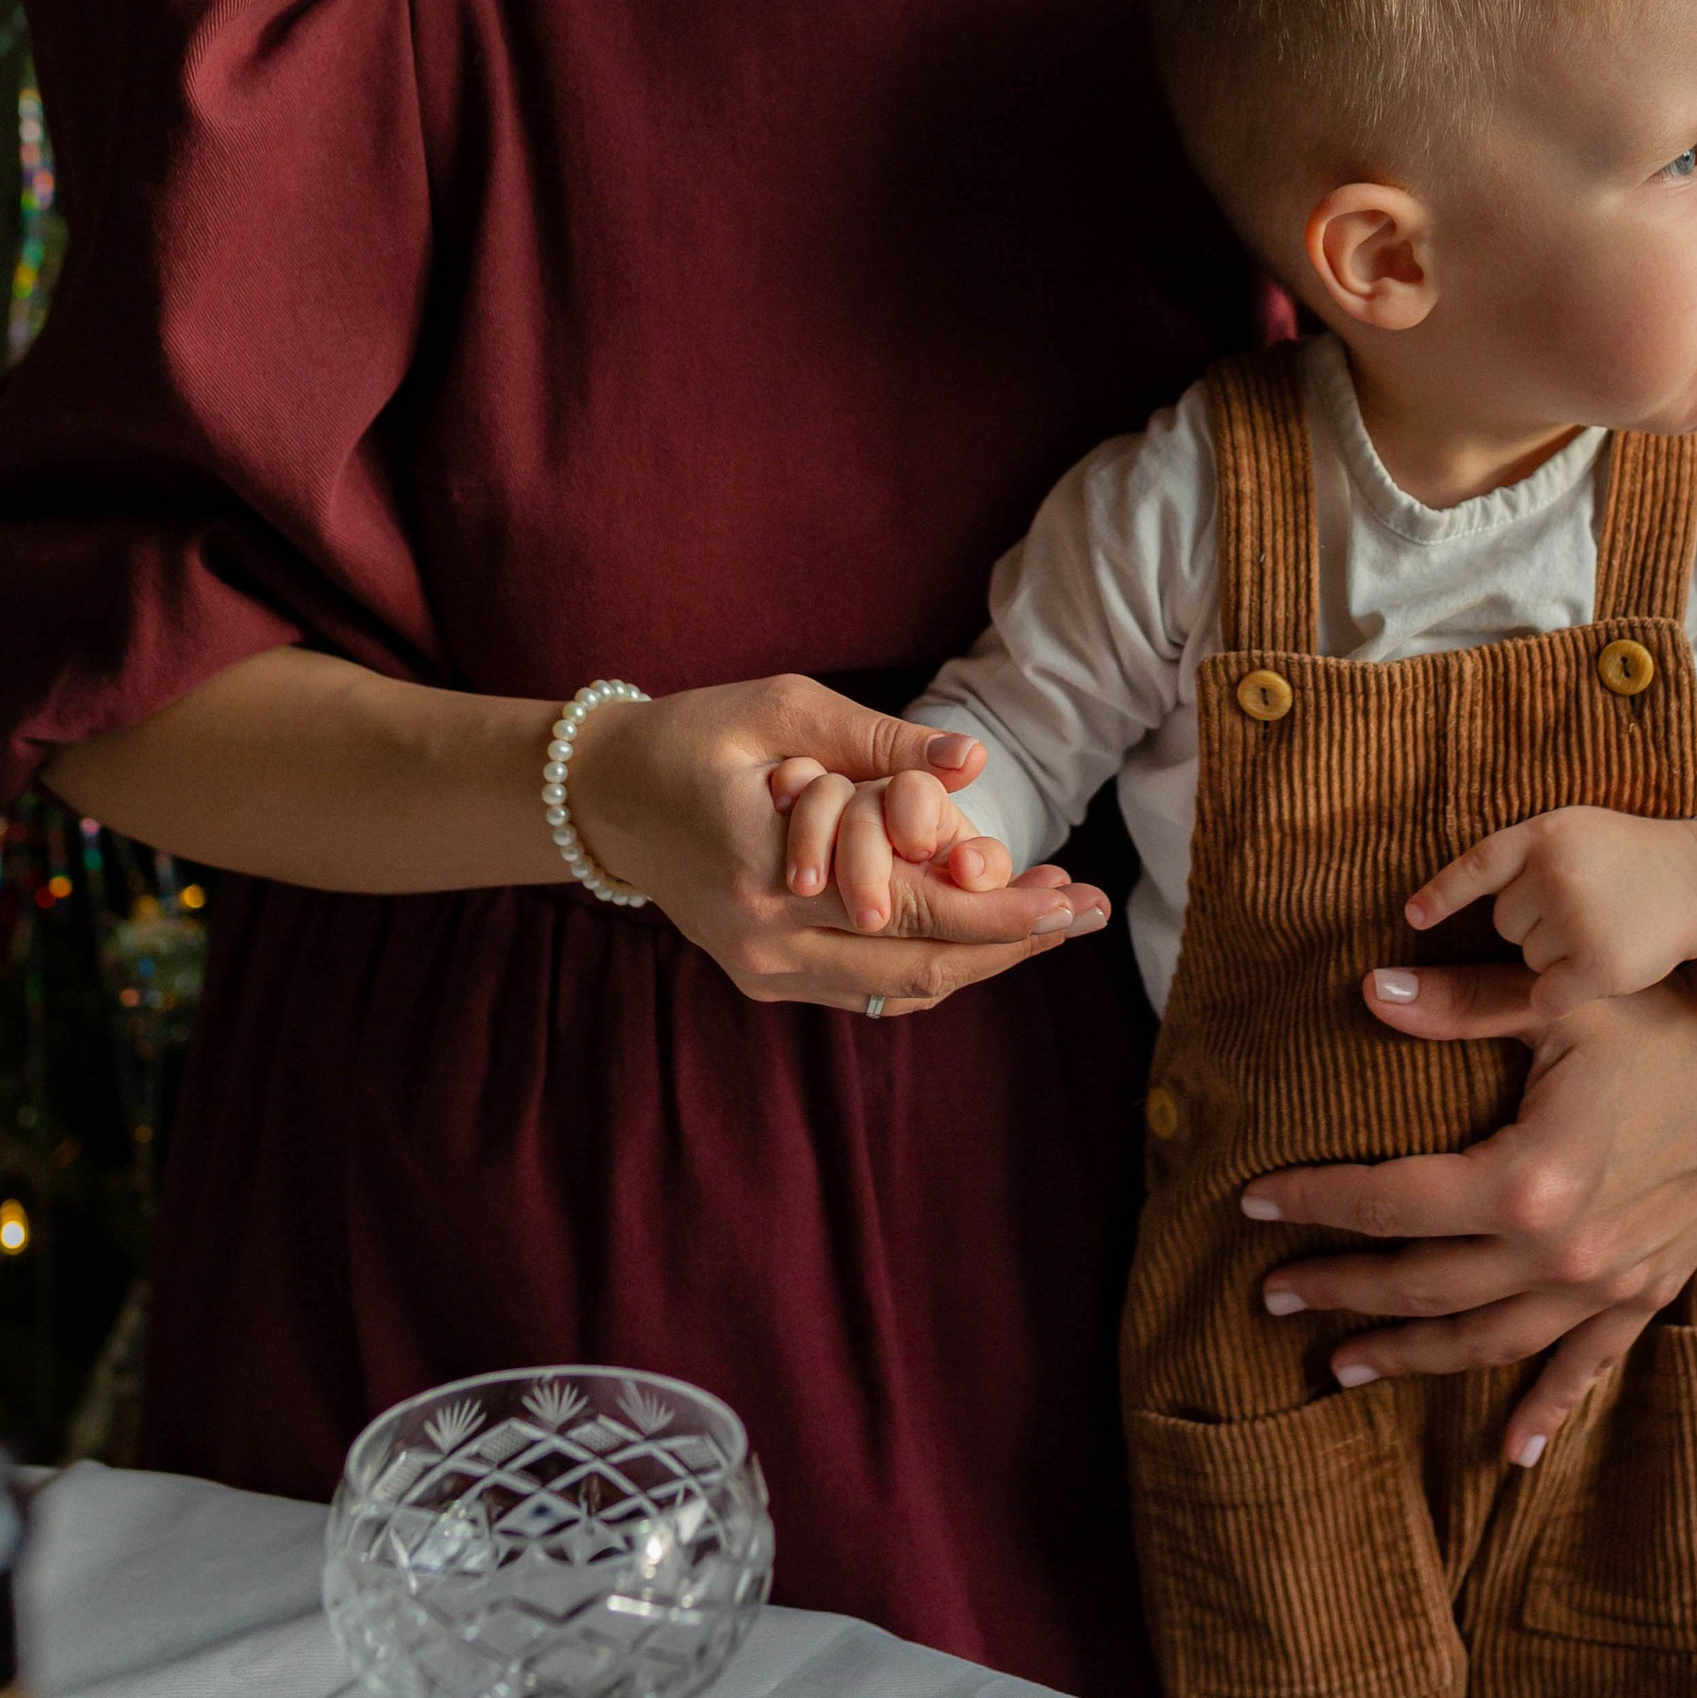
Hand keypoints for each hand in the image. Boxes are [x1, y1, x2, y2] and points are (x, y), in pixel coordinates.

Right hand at [567, 675, 1108, 1016]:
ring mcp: (763, 971)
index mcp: (766, 868)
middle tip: (1090, 908)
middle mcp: (766, 941)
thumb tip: (974, 765)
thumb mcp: (785, 708)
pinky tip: (987, 929)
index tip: (1072, 892)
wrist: (606, 796)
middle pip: (918, 966)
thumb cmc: (695, 734)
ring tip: (1056, 915)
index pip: (909, 910)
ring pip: (900, 990)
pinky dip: (934, 962)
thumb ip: (882, 742)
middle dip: (1012, 941)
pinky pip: (870, 987)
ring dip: (982, 957)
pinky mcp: (766, 978)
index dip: (999, 910)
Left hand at [1245, 966, 1696, 1463]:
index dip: (1315, 1201)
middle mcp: (1561, 1252)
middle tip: (1272, 1295)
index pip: (1391, 1201)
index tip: (1251, 1203)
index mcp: (1526, 1180)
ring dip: (1411, 1354)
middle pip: (1424, 1285)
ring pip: (1487, 1340)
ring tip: (1342, 1363)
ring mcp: (1607, 1284)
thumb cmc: (1660, 1012)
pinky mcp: (1647, 1292)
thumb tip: (1366, 991)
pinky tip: (1511, 1453)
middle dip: (1341, 1291)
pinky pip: (1585, 1367)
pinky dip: (1546, 1409)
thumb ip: (1458, 1006)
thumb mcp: (1557, 1000)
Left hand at [1399, 805, 1696, 1018]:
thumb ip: (1521, 855)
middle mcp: (1558, 874)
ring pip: (1527, 957)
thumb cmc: (1625, 858)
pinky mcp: (1599, 965)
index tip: (1413, 916)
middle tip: (1581, 905)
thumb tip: (1439, 899)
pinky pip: (1546, 995)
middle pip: (1504, 921)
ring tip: (1600, 926)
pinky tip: (1595, 971)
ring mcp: (1579, 919)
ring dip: (1554, 953)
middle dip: (1533, 921)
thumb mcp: (1572, 832)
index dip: (1443, 893)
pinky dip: (1561, 993)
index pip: (1479, 864)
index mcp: (1545, 833)